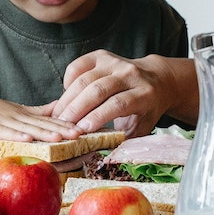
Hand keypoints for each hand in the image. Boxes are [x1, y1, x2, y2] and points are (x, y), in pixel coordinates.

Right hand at [0, 88, 82, 141]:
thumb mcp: (18, 110)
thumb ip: (39, 112)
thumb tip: (63, 108)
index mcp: (25, 115)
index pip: (49, 121)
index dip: (66, 125)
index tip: (84, 130)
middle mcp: (17, 117)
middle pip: (42, 125)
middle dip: (61, 130)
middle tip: (80, 134)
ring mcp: (3, 122)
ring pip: (27, 128)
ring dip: (44, 133)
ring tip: (60, 137)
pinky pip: (3, 133)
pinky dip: (15, 136)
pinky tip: (27, 139)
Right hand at [50, 51, 198, 135]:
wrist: (156, 79)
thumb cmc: (145, 110)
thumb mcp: (141, 128)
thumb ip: (123, 141)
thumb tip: (99, 158)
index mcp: (144, 94)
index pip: (118, 103)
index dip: (97, 116)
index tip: (80, 131)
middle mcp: (130, 74)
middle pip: (98, 89)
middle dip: (76, 109)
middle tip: (61, 127)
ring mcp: (115, 62)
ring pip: (84, 78)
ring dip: (67, 99)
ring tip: (57, 117)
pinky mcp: (101, 56)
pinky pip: (78, 65)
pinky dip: (68, 81)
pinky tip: (66, 97)